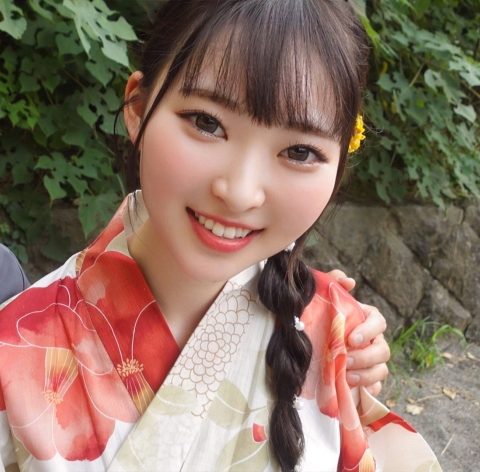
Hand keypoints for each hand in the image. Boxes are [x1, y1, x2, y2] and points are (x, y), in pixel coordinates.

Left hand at [327, 270, 389, 395]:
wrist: (311, 339)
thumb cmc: (322, 315)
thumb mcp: (324, 297)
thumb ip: (334, 282)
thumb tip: (348, 281)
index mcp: (368, 319)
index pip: (379, 322)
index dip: (369, 331)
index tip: (351, 338)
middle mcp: (374, 340)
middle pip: (383, 350)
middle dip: (366, 357)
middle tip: (346, 360)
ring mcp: (373, 362)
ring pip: (382, 370)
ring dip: (366, 375)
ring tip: (346, 377)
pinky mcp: (367, 380)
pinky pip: (375, 388)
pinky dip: (367, 390)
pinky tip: (353, 390)